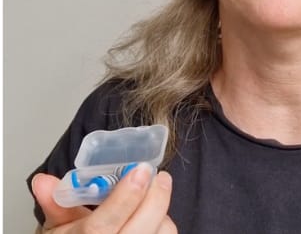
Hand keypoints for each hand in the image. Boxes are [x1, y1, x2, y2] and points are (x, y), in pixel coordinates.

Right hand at [32, 163, 177, 232]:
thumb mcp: (57, 228)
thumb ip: (57, 202)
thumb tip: (43, 181)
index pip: (103, 226)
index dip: (125, 197)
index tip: (140, 169)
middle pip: (141, 230)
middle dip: (156, 198)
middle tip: (160, 177)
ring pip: (160, 233)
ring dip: (161, 212)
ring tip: (152, 198)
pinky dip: (163, 225)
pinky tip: (154, 217)